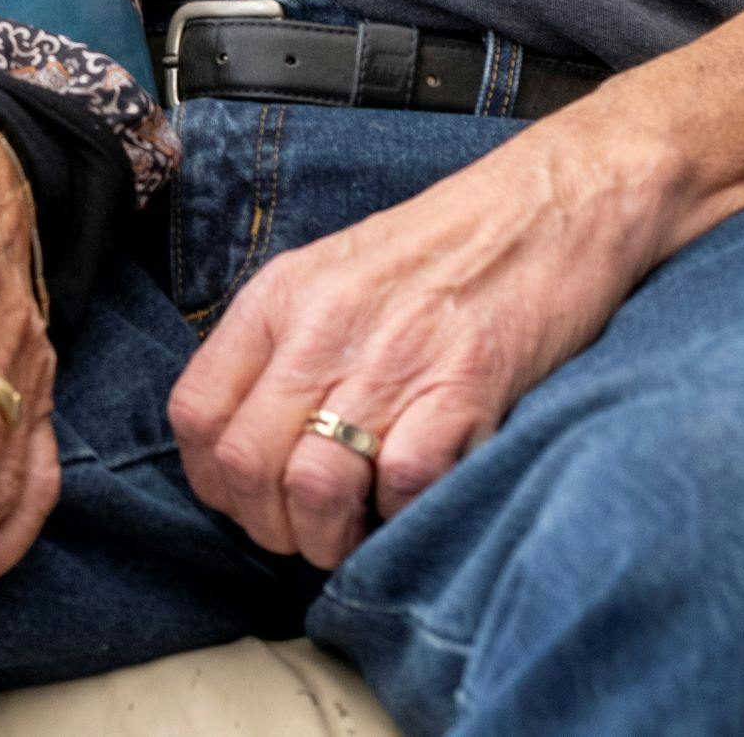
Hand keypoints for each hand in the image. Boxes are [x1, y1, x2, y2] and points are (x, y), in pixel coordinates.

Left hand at [168, 121, 674, 569]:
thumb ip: (281, 347)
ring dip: (329, 536)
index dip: (213, 480)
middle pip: (246, 463)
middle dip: (268, 524)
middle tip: (307, 531)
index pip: (195, 412)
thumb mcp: (330, 275)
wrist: (547, 206)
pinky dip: (402, 514)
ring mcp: (394, 358)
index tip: (248, 500)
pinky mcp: (465, 386)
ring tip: (357, 531)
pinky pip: (403, 483)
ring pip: (313, 487)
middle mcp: (323, 326)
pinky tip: (415, 499)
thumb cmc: (443, 250)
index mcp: (281, 297)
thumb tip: (247, 443)